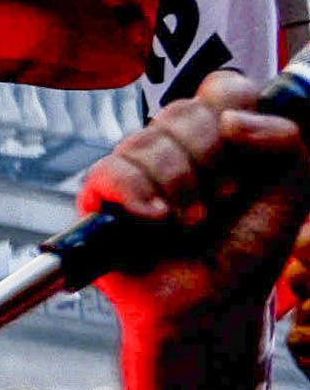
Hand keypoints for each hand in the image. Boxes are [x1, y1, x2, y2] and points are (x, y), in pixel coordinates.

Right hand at [77, 69, 309, 332]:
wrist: (216, 303)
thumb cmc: (249, 250)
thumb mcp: (292, 182)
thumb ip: (283, 134)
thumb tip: (228, 118)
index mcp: (219, 137)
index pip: (220, 87)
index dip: (234, 111)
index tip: (245, 159)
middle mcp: (175, 149)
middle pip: (181, 110)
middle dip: (210, 159)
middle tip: (222, 201)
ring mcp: (135, 174)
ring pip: (145, 141)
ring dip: (179, 185)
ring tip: (191, 223)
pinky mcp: (99, 203)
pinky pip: (108, 172)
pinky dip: (136, 194)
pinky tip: (156, 219)